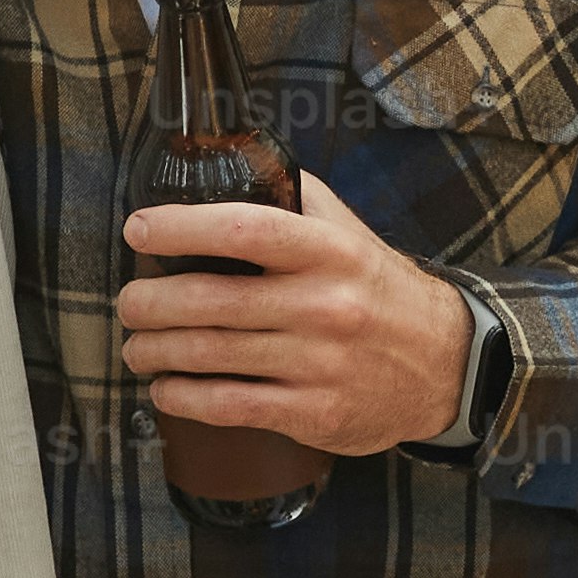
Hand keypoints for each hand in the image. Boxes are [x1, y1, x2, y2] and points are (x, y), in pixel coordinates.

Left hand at [116, 175, 479, 459]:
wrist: (448, 365)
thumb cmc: (380, 292)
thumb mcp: (350, 234)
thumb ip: (294, 200)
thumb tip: (227, 164)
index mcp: (330, 251)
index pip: (243, 229)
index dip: (180, 228)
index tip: (139, 231)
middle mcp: (325, 305)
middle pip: (209, 301)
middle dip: (148, 303)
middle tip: (130, 303)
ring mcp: (320, 363)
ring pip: (210, 356)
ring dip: (154, 352)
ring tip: (138, 347)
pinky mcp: (315, 413)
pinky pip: (230, 406)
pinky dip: (182, 398)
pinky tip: (166, 390)